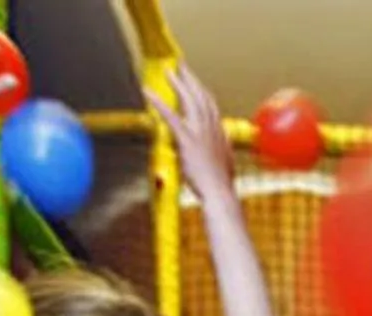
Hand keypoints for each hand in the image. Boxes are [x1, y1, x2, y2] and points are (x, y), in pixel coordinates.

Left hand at [148, 64, 234, 202]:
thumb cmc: (220, 185)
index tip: (196, 83)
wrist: (219, 192)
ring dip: (178, 83)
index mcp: (219, 133)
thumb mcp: (224, 163)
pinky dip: (157, 102)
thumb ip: (218, 152)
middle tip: (181, 66)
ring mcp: (200, 131)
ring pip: (189, 99)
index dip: (202, 91)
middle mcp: (211, 127)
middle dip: (190, 79)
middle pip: (201, 96)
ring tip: (168, 71)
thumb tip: (217, 151)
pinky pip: (170, 115)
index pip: (210, 105)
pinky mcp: (187, 138)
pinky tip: (147, 92)